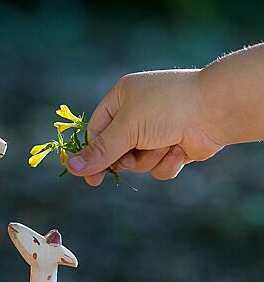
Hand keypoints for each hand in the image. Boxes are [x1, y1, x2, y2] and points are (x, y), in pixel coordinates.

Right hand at [66, 70, 223, 185]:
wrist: (216, 110)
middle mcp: (137, 113)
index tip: (90, 178)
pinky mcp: (173, 146)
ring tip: (166, 143)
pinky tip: (180, 149)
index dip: (92, 155)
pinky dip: (167, 163)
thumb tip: (71, 168)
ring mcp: (156, 130)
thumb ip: (99, 152)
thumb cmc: (166, 109)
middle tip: (131, 159)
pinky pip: (158, 167)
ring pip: (138, 162)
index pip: (96, 131)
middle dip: (126, 158)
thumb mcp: (126, 128)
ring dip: (150, 159)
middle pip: (115, 151)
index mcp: (122, 98)